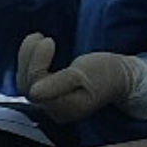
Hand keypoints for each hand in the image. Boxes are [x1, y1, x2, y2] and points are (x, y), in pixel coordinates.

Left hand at [17, 33, 146, 124]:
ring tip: (37, 36)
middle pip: (27, 85)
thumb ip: (60, 84)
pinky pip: (31, 78)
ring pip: (26, 81)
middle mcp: (54, 110)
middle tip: (39, 35)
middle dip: (28, 58)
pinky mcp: (50, 93)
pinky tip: (36, 45)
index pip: (36, 87)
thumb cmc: (106, 74)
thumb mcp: (85, 74)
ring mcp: (51, 103)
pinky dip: (30, 60)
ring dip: (27, 57)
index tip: (48, 40)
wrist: (120, 77)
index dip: (36, 63)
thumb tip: (33, 94)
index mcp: (64, 108)